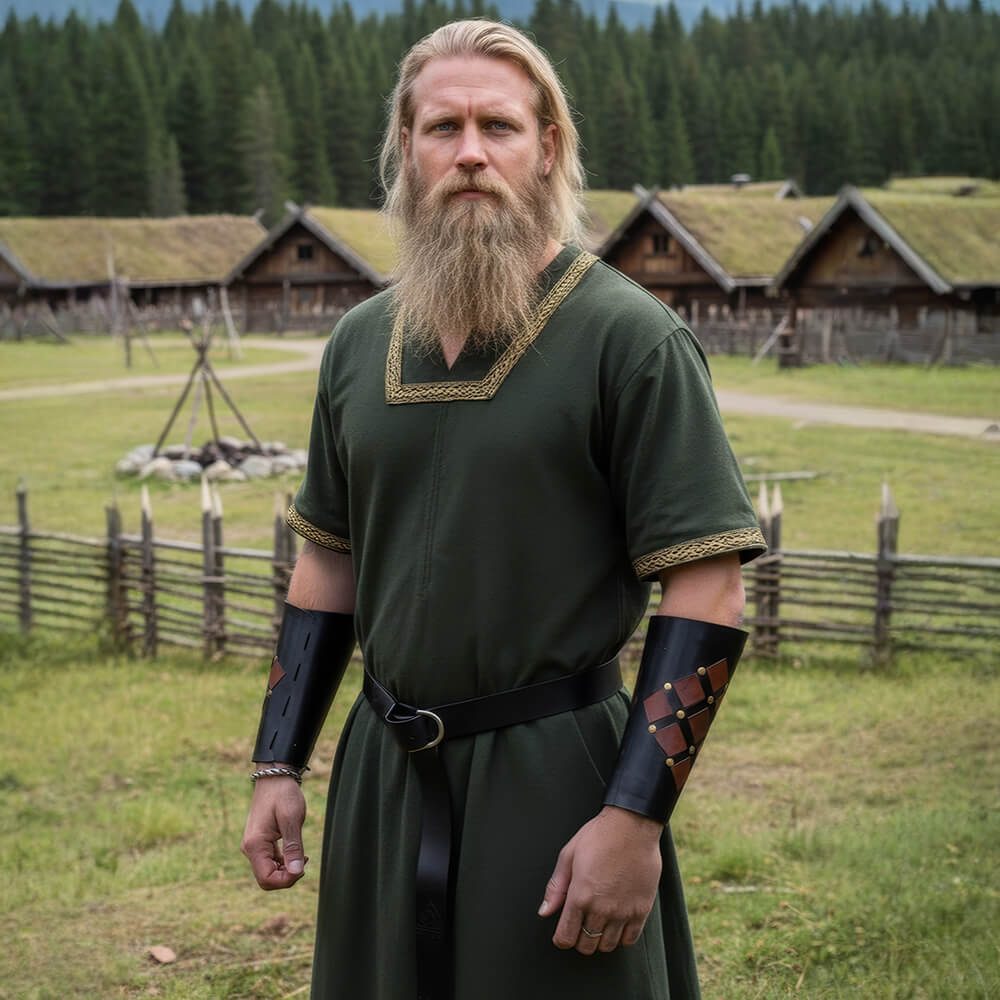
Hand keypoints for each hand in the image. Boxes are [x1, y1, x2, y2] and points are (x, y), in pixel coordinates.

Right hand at [241, 775, 307, 889]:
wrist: (274, 777)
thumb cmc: (283, 794)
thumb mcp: (292, 819)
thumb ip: (293, 846)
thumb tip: (296, 872)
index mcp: (255, 844)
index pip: (266, 879)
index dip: (286, 880)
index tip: (302, 867)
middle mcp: (250, 848)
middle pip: (266, 879)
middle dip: (286, 877)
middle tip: (304, 861)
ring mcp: (253, 846)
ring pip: (268, 872)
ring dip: (286, 870)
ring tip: (302, 856)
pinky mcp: (259, 842)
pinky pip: (269, 862)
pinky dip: (283, 863)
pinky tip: (296, 853)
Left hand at [537, 806, 661, 954]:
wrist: (632, 826)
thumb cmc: (599, 836)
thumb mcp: (569, 855)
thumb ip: (556, 887)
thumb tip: (544, 911)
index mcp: (580, 896)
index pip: (566, 937)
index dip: (562, 938)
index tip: (563, 932)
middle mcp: (601, 909)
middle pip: (586, 945)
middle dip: (579, 939)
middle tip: (581, 926)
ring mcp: (623, 911)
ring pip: (607, 946)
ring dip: (600, 939)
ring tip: (599, 924)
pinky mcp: (641, 910)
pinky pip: (630, 939)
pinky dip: (621, 937)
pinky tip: (617, 923)